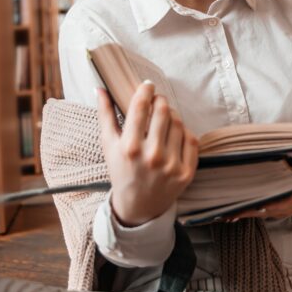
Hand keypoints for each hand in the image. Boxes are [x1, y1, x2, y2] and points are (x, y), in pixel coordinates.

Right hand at [97, 82, 199, 226]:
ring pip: (178, 123)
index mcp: (130, 147)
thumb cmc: (121, 171)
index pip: (141, 107)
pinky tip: (174, 136)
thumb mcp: (108, 146)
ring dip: (172, 116)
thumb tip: (100, 89)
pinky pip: (191, 139)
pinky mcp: (186, 172)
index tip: (148, 85)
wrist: (138, 206)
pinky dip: (184, 133)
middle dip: (160, 101)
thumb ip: (104, 115)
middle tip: (157, 100)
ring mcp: (171, 165)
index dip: (145, 91)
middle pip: (163, 111)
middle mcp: (152, 156)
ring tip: (164, 120)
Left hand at [228, 148, 291, 221]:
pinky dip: (242, 214)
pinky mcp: (271, 213)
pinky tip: (228, 215)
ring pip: (257, 214)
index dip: (267, 203)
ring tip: (224, 214)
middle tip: (230, 207)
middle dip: (247, 209)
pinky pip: (255, 214)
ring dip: (241, 213)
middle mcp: (285, 208)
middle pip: (263, 210)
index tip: (254, 201)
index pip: (280, 203)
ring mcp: (278, 212)